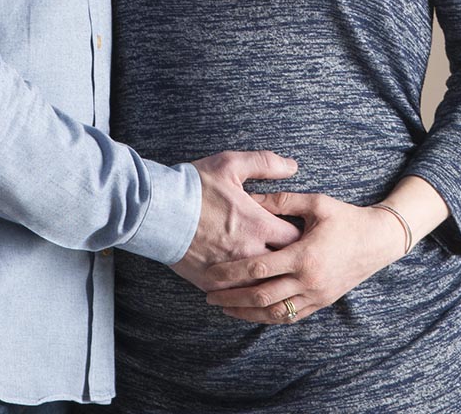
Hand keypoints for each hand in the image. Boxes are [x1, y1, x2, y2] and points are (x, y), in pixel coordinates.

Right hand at [170, 151, 300, 290]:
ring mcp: (230, 270)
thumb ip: (265, 163)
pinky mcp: (211, 282)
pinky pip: (236, 296)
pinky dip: (245, 293)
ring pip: (262, 287)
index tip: (299, 234)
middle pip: (283, 267)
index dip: (301, 237)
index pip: (295, 238)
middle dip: (290, 263)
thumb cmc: (194, 185)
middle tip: (292, 259)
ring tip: (274, 277)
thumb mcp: (230, 165)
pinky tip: (248, 289)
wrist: (158, 209)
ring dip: (269, 282)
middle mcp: (248, 251)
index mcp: (258, 224)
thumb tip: (292, 165)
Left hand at [202, 192, 406, 323]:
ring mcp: (316, 295)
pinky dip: (268, 317)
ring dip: (247, 312)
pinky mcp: (321, 303)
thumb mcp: (316, 203)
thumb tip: (250, 196)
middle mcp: (308, 281)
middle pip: (261, 297)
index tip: (211, 274)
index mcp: (304, 255)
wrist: (378, 241)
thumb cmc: (346, 218)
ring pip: (274, 313)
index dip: (232, 273)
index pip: (259, 269)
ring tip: (225, 308)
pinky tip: (252, 312)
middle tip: (209, 296)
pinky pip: (290, 317)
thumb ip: (282, 200)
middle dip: (232, 299)